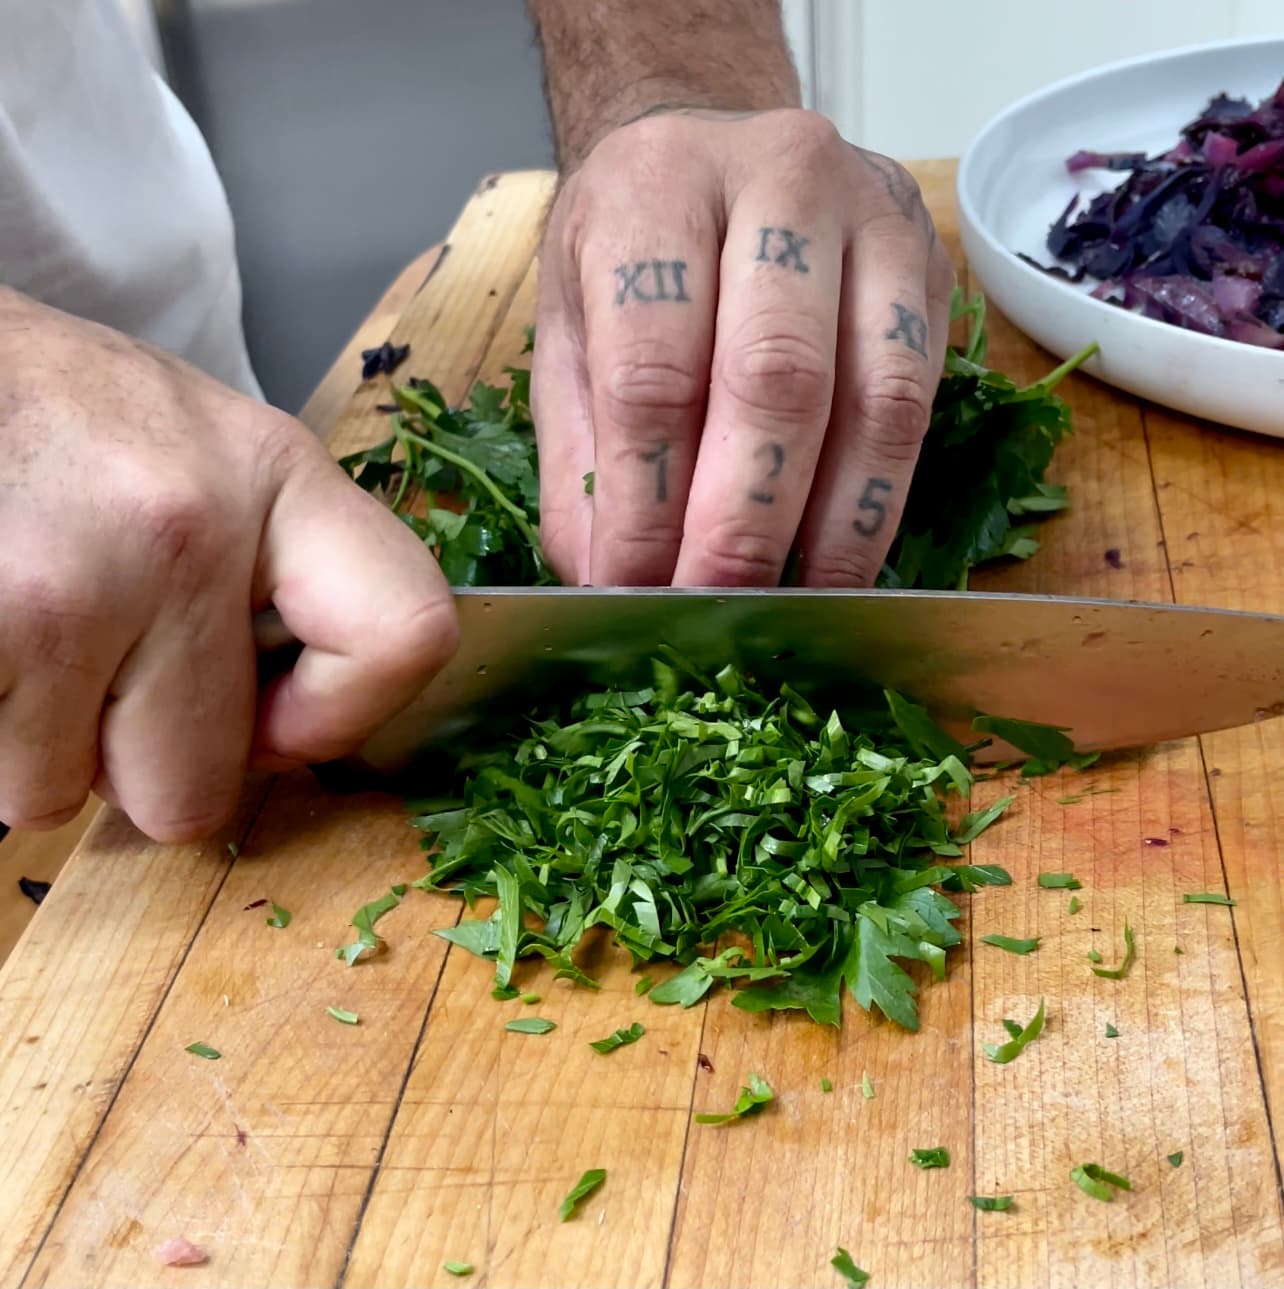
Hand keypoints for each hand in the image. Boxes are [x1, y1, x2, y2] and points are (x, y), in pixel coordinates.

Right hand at [0, 290, 457, 840]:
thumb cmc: (59, 415)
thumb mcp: (206, 452)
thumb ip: (277, 573)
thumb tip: (295, 725)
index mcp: (273, 475)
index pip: (404, 636)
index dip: (338, 717)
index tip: (275, 716)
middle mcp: (185, 530)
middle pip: (199, 787)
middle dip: (140, 760)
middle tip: (102, 672)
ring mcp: (65, 590)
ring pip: (61, 795)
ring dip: (40, 744)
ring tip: (28, 633)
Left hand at [531, 108, 952, 586]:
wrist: (714, 146)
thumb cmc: (632, 247)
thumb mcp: (569, 330)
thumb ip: (580, 452)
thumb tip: (605, 577)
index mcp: (656, 187)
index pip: (653, 370)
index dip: (645, 501)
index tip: (630, 588)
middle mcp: (780, 178)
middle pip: (776, 379)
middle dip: (743, 523)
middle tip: (713, 610)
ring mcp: (875, 216)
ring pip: (876, 396)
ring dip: (834, 525)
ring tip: (790, 606)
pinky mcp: (931, 267)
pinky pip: (921, 403)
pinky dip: (881, 497)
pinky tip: (841, 556)